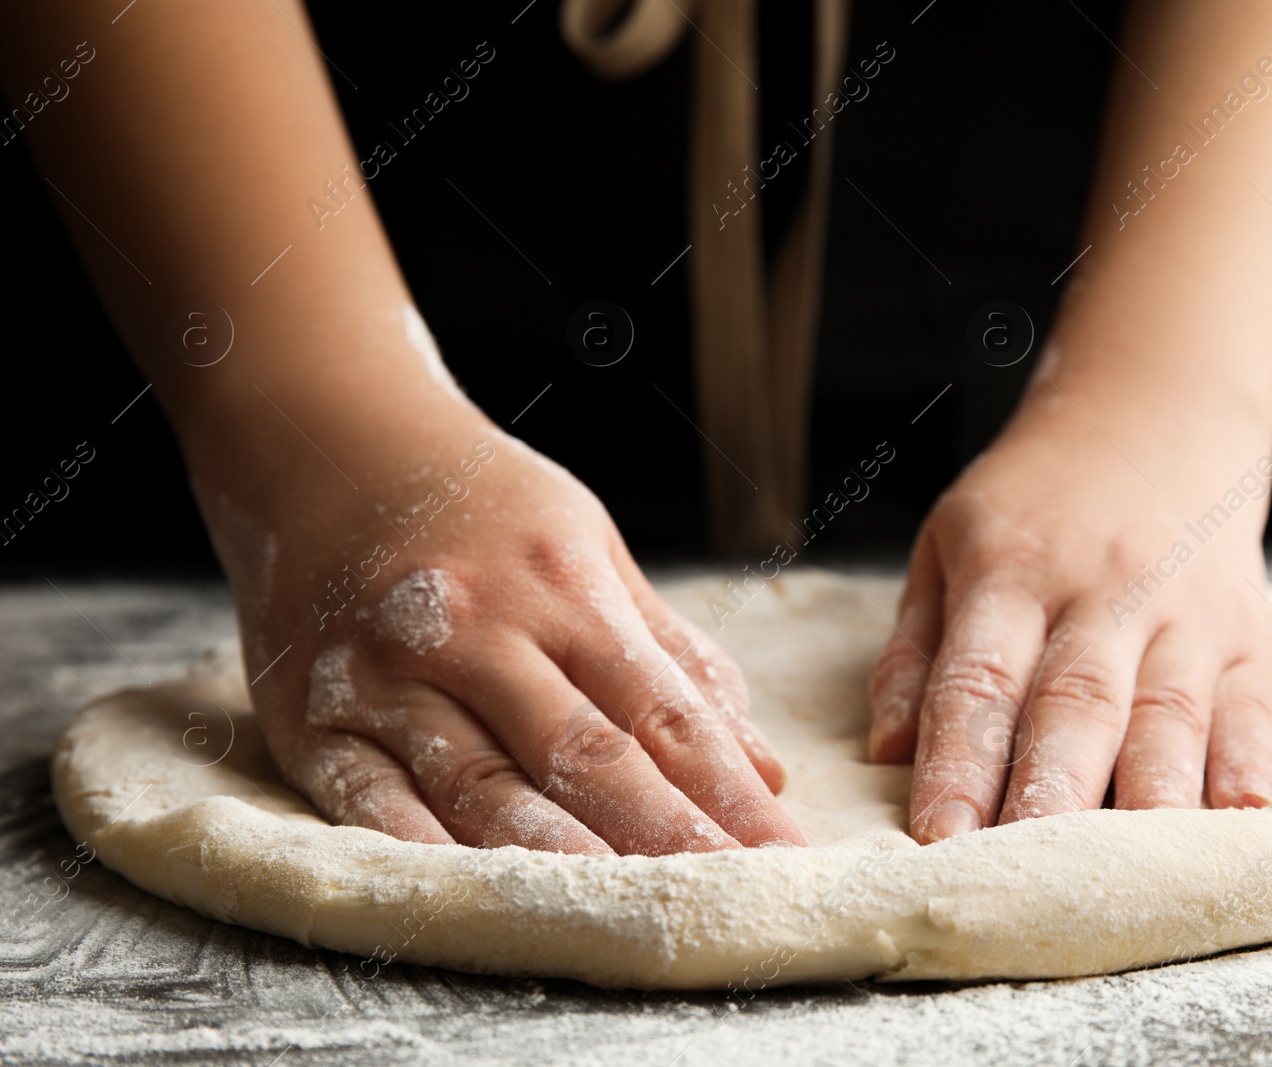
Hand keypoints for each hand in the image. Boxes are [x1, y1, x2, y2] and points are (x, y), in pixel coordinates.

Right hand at [198, 394, 801, 855]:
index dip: (727, 789)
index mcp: (561, 586)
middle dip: (665, 836)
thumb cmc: (484, 510)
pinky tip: (479, 900)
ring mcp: (389, 677)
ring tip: (624, 918)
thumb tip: (761, 766)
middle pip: (584, 755)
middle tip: (727, 897)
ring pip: (483, 788)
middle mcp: (477, 631)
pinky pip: (370, 803)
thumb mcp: (592, 552)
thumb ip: (674, 658)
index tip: (782, 851)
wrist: (327, 448)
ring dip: (560, 862)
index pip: (662, 709)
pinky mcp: (313, 718)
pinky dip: (424, 857)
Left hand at [868, 401, 1271, 841]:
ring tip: (1129, 878)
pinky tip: (1237, 822)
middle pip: (1076, 706)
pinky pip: (1250, 709)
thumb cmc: (1033, 499)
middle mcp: (1101, 592)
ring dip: (1148, 801)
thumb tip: (887, 749)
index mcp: (1011, 570)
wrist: (1155, 409)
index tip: (937, 840)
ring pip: (1168, 717)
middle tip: (1027, 878)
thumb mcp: (948, 542)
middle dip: (1051, 797)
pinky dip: (1246, 768)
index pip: (980, 681)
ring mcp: (1182, 614)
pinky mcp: (1247, 632)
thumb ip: (917, 649)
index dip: (958, 765)